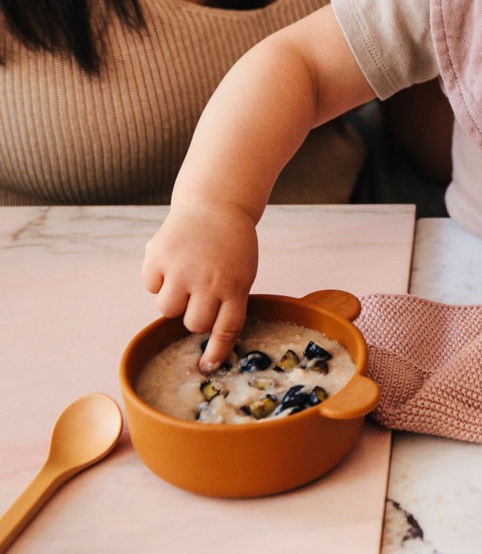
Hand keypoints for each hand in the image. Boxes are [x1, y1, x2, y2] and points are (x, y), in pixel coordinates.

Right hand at [142, 202, 257, 371]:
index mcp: (235, 285)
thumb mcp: (242, 272)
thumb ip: (228, 304)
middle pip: (193, 324)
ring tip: (185, 274)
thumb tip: (209, 350)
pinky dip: (158, 277)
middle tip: (199, 293)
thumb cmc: (231, 244)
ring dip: (174, 298)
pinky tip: (173, 258)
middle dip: (194, 315)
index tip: (206, 366)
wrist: (216, 203)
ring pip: (168, 309)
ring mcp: (181, 269)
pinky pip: (150, 286)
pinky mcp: (158, 257)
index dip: (216, 352)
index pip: (226, 330)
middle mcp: (208, 280)